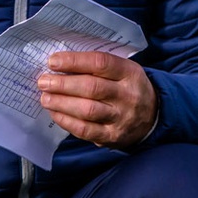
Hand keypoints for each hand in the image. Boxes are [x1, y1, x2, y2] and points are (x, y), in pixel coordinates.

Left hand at [38, 50, 157, 147]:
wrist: (153, 116)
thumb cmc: (128, 88)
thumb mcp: (122, 71)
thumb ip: (96, 68)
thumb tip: (60, 65)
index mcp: (129, 73)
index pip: (100, 63)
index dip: (74, 61)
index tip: (53, 61)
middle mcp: (127, 95)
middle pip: (92, 87)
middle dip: (63, 84)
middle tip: (44, 81)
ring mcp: (121, 117)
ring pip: (87, 110)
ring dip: (61, 103)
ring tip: (45, 98)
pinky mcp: (113, 136)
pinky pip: (86, 130)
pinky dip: (67, 121)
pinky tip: (55, 113)